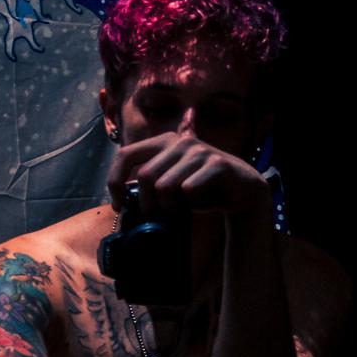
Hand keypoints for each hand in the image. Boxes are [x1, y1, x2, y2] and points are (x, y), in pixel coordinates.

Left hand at [107, 115, 268, 217]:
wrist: (242, 190)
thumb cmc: (200, 190)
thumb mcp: (170, 182)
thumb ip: (149, 183)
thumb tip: (121, 199)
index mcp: (163, 142)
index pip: (125, 155)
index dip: (115, 181)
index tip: (119, 204)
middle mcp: (179, 141)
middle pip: (145, 176)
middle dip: (147, 203)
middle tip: (156, 214)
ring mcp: (199, 151)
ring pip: (165, 186)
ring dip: (170, 207)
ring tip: (180, 209)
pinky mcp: (217, 163)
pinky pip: (189, 191)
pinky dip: (191, 204)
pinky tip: (200, 203)